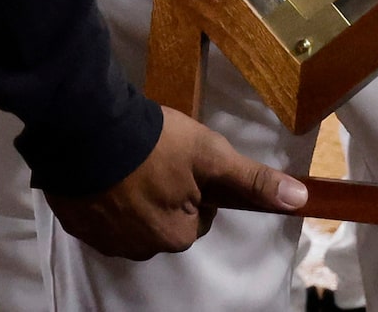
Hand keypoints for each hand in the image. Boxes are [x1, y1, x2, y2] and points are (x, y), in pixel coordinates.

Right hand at [45, 109, 306, 260]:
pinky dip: (105, 197)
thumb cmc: (155, 143)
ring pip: (133, 220)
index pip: (199, 216)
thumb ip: (253, 181)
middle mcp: (140, 249)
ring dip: (134, 197)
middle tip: (156, 157)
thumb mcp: (212, 156)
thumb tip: (299, 200)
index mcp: (176, 236)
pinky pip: (101, 216)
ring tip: (129, 161)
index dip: (195, 185)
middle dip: (165, 194)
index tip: (181, 161)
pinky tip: (105, 171)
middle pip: (165, 221)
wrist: (85, 129)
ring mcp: (104, 240)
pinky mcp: (77, 225)